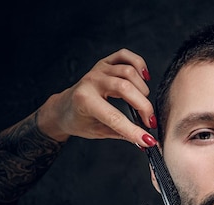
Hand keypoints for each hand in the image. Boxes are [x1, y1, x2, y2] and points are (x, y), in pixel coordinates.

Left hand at [36, 48, 157, 146]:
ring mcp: (99, 70)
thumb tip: (144, 140)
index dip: (134, 130)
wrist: (64, 107)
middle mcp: (92, 81)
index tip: (149, 140)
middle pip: (126, 88)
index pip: (115, 117)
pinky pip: (126, 56)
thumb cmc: (79, 120)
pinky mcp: (105, 63)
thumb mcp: (98, 132)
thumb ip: (121, 134)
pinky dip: (139, 65)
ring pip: (129, 72)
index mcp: (85, 101)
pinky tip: (144, 78)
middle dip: (144, 107)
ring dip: (142, 90)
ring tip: (143, 103)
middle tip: (149, 122)